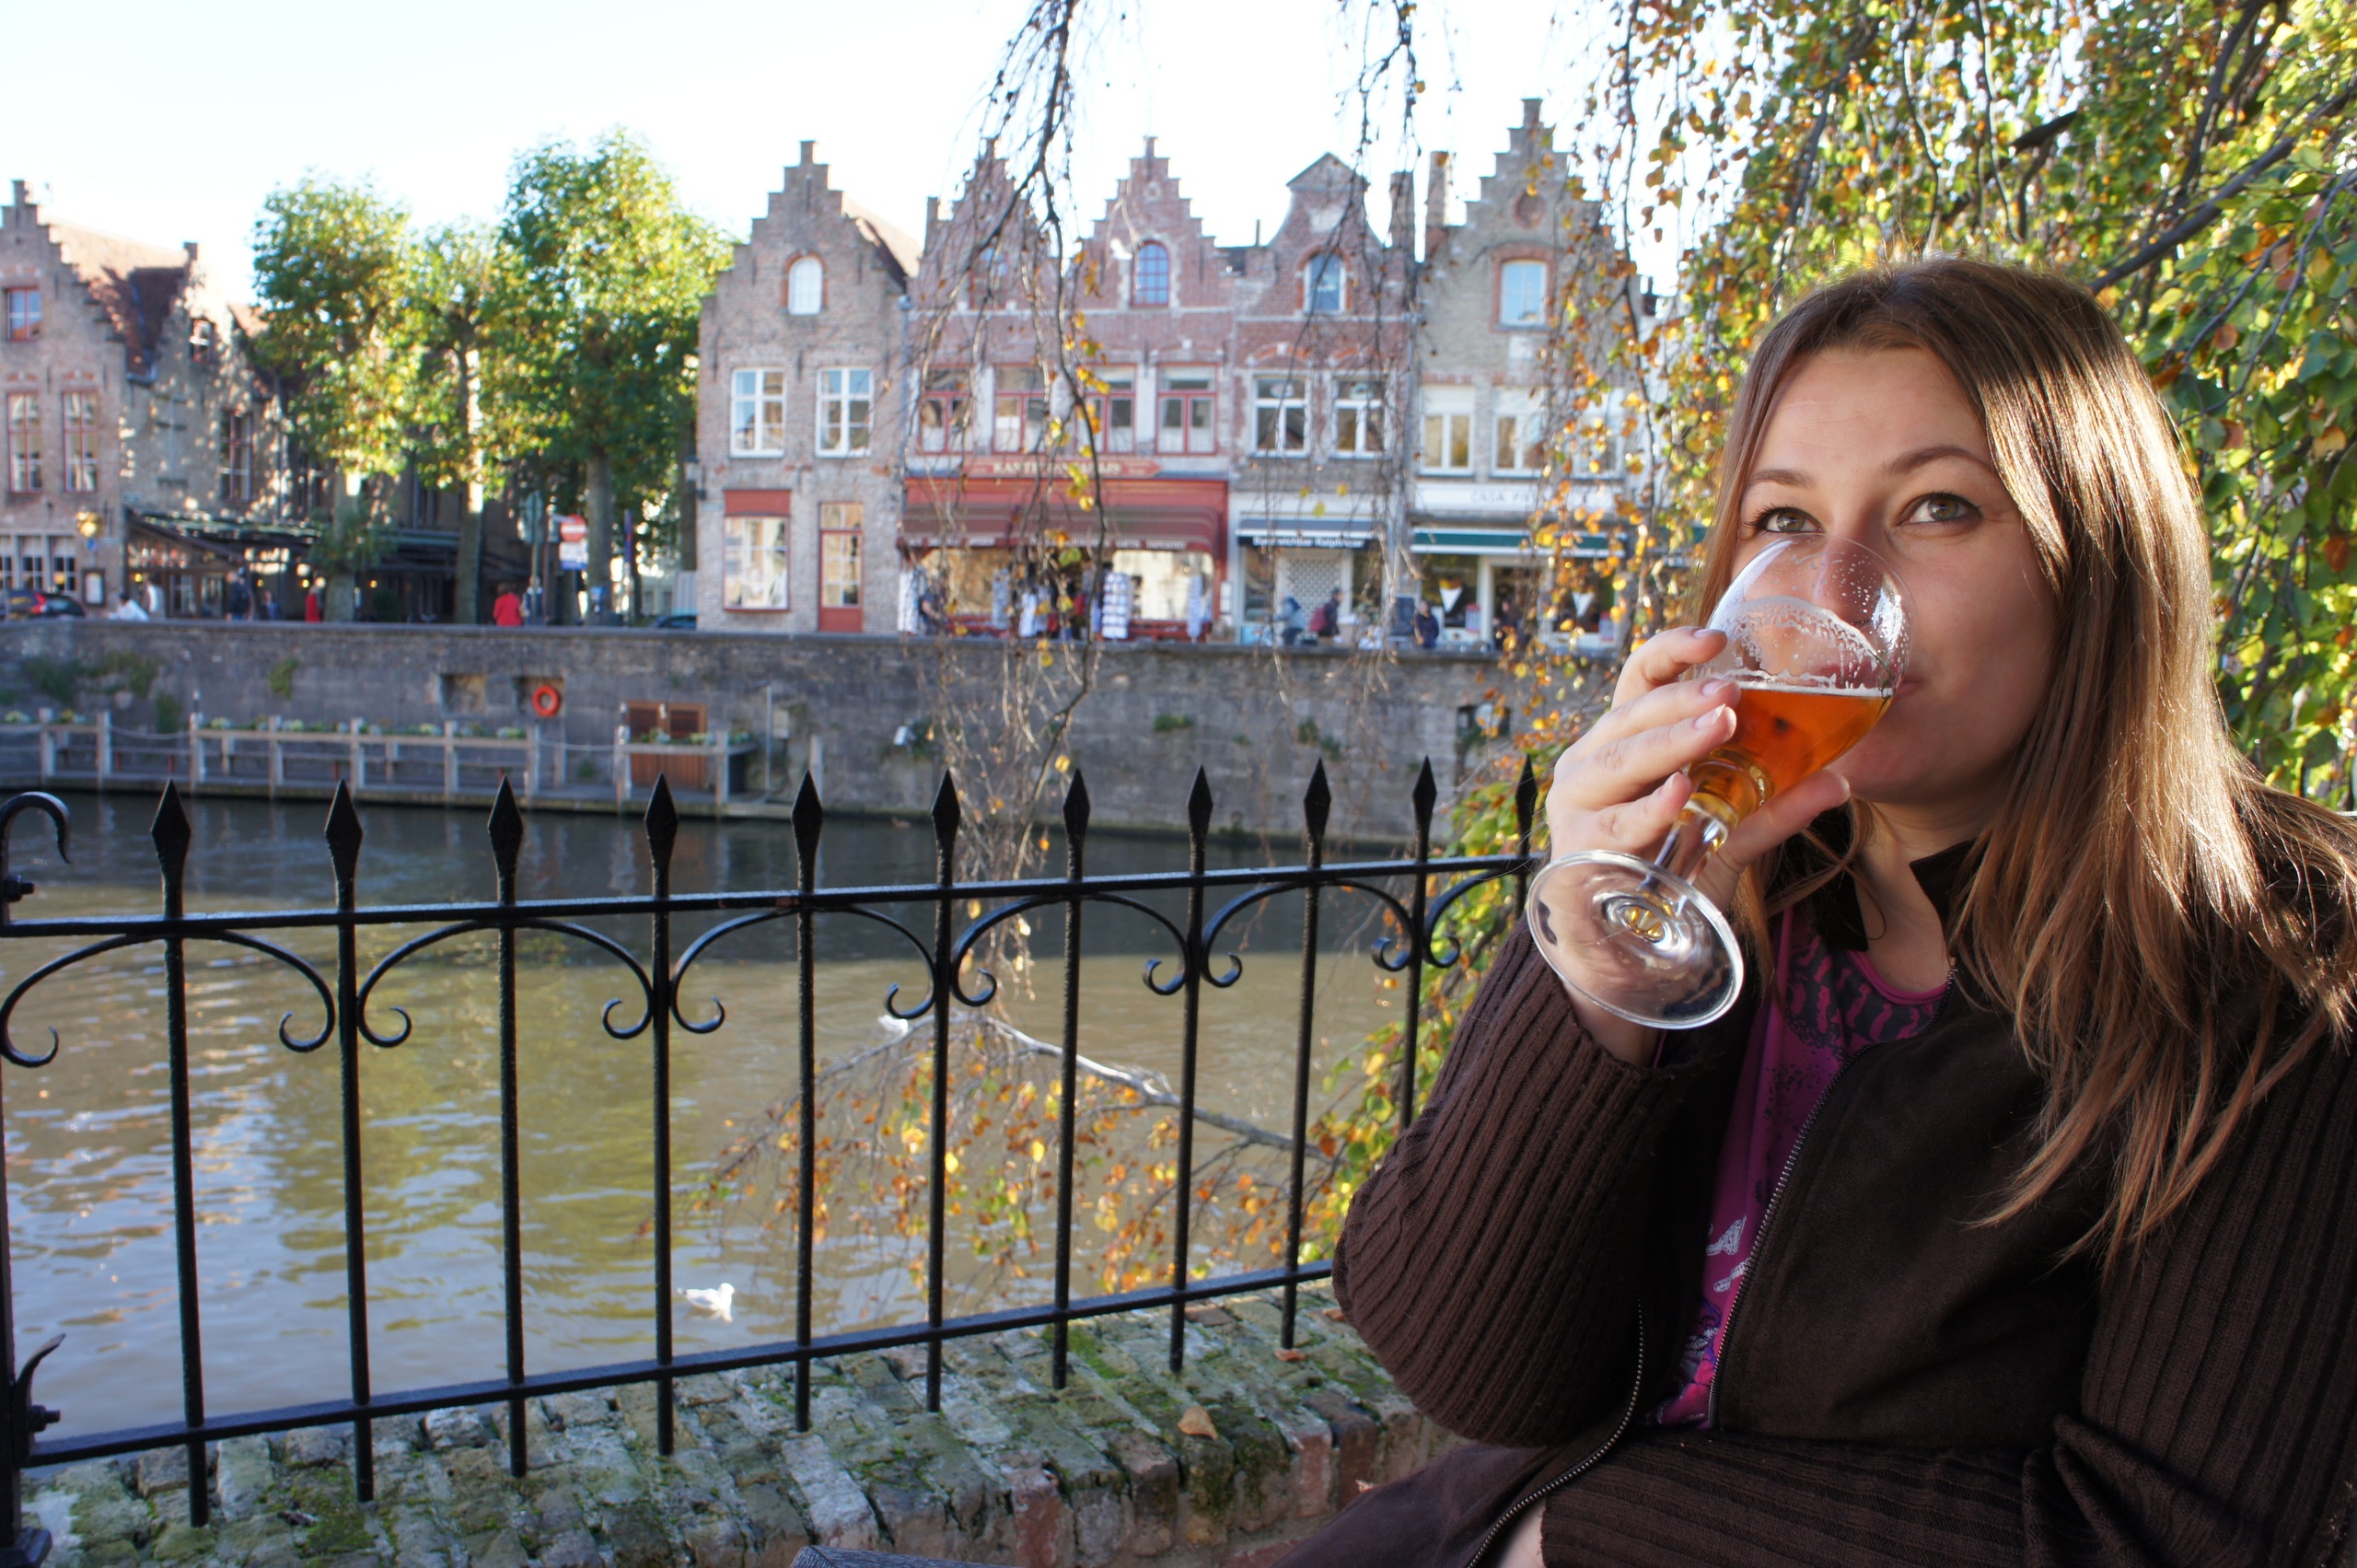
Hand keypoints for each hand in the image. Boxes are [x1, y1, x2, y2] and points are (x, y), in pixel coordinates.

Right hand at [1538, 628, 1850, 1061]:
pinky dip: (1649, 807)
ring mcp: (1579, 802)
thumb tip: (1840, 782)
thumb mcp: (1729, 832)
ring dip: (1671, 741)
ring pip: (1621, 760)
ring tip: (1718, 724)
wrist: (1618, 943)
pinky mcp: (1580, 846)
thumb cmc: (1668, 868)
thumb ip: (1775, 807)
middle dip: (1683, 699)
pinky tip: (1679, 792)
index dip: (1672, 650)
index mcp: (1625, 739)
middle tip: (1733, 692)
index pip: (1639, 677)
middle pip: (1632, 713)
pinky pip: (1617, 823)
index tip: (1716, 638)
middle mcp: (1594, 760)